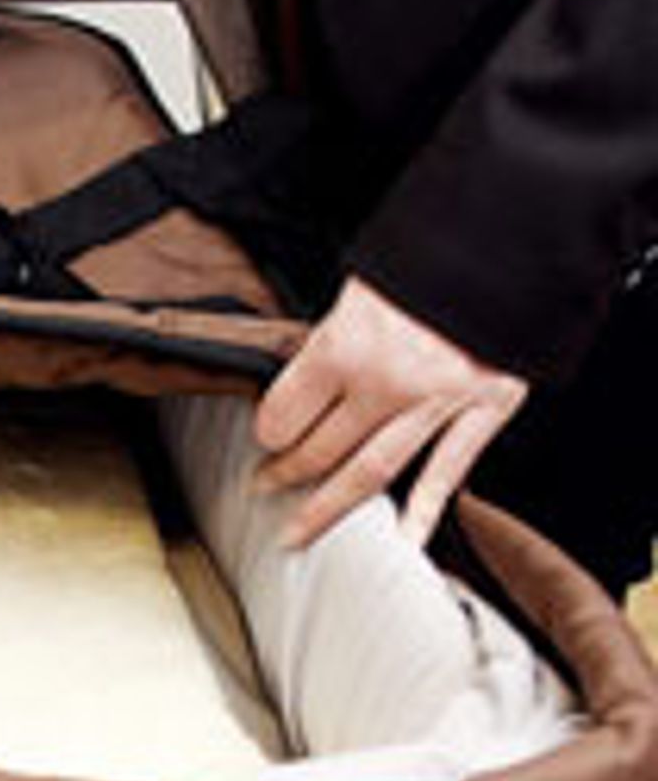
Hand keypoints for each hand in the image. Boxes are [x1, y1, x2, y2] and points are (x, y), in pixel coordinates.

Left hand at [255, 275, 529, 549]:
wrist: (514, 237)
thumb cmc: (431, 258)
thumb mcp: (361, 287)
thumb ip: (333, 342)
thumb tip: (304, 386)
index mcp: (346, 345)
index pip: (284, 413)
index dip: (268, 431)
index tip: (265, 438)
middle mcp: (387, 381)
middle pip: (319, 450)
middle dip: (287, 472)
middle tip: (267, 485)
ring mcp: (437, 401)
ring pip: (369, 474)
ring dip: (328, 507)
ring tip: (299, 530)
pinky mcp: (484, 409)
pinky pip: (446, 474)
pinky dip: (422, 514)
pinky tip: (402, 543)